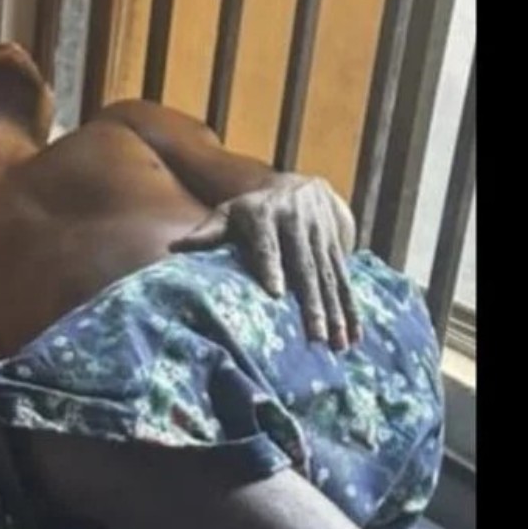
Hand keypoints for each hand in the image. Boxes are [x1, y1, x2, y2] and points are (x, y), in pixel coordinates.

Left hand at [172, 174, 360, 349]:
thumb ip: (207, 233)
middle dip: (312, 303)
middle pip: (305, 266)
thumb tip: (173, 248)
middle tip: (315, 336)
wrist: (302, 184)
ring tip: (338, 344)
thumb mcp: (229, 212)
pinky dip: (351, 308)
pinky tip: (354, 334)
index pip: (268, 245)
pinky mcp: (338, 246)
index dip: (271, 267)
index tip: (274, 293)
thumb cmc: (254, 209)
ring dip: (336, 312)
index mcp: (265, 216)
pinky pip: (345, 279)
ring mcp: (321, 235)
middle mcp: (297, 224)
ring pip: (329, 277)